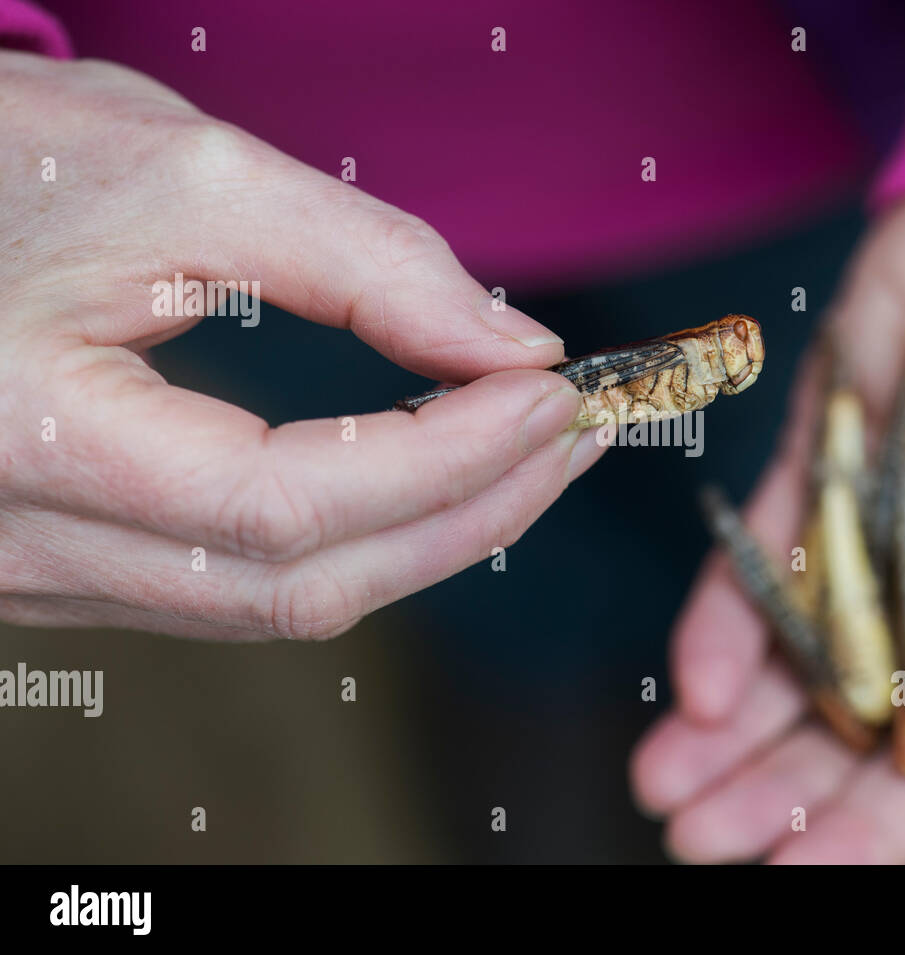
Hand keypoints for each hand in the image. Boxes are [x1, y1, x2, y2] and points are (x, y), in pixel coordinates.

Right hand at [0, 52, 603, 639]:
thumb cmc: (1, 164)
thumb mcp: (186, 173)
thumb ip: (365, 260)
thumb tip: (509, 345)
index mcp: (30, 436)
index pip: (288, 501)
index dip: (446, 458)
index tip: (551, 393)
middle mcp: (26, 543)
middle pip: (303, 586)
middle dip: (469, 514)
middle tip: (571, 434)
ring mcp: (43, 573)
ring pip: (282, 605)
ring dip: (428, 534)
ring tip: (525, 455)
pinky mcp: (72, 567)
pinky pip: (243, 589)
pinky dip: (358, 539)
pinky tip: (423, 481)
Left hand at [632, 198, 904, 861]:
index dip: (875, 825)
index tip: (793, 875)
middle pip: (848, 712)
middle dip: (772, 783)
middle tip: (693, 841)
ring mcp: (883, 516)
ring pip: (792, 642)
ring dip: (727, 719)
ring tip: (660, 785)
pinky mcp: (827, 449)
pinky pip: (765, 544)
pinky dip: (726, 609)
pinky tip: (690, 680)